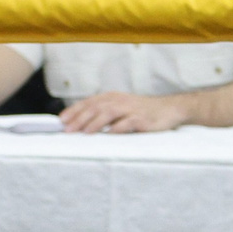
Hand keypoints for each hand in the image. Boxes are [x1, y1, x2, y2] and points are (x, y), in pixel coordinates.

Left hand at [60, 91, 190, 133]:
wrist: (171, 109)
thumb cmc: (143, 111)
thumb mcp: (122, 107)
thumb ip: (104, 112)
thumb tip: (79, 124)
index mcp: (113, 97)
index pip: (89, 102)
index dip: (74, 111)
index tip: (61, 121)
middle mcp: (120, 101)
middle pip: (96, 107)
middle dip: (80, 118)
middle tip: (68, 129)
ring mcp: (132, 109)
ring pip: (109, 113)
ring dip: (95, 123)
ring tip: (85, 132)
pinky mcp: (143, 119)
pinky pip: (128, 122)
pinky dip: (118, 128)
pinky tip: (109, 134)